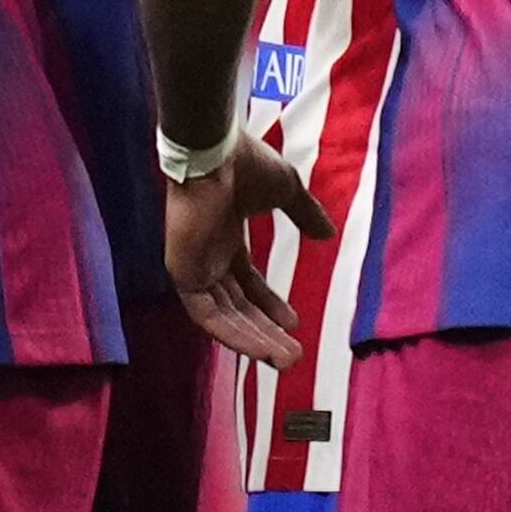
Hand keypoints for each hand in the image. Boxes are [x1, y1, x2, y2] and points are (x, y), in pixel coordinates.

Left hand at [163, 137, 324, 367]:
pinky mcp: (183, 273)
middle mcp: (208, 257)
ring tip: (284, 360)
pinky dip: (233, 334)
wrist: (216, 151)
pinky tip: (260, 348)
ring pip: (223, 317)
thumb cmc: (246, 163)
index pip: (246, 284)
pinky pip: (206, 315)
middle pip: (236, 307)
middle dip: (265, 332)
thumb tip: (328, 233)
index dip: (269, 305)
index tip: (293, 323)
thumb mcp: (287, 190)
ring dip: (253, 340)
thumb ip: (305, 214)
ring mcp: (194, 266)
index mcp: (225, 240)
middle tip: (292, 356)